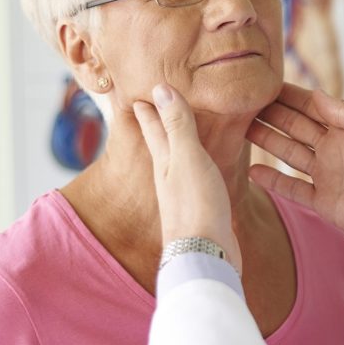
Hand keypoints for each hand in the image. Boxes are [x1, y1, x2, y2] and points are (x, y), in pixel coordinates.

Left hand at [134, 85, 242, 274]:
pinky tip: (205, 167)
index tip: (137, 91)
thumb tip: (161, 89)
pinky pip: (198, 176)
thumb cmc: (196, 206)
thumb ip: (178, 125)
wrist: (206, 255)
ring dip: (177, 143)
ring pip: (178, 160)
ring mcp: (186, 194)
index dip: (146, 108)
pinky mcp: (203, 208)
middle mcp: (171, 176)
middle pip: (161, 143)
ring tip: (180, 129)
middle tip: (150, 104)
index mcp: (165, 162)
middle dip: (156, 123)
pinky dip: (199, 163)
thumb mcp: (187, 158)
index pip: (152, 127)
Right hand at [247, 83, 343, 250]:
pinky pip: (292, 189)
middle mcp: (333, 148)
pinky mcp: (325, 203)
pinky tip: (250, 170)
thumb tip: (315, 94)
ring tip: (236, 129)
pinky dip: (272, 180)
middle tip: (238, 101)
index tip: (259, 82)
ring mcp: (327, 175)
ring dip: (264, 141)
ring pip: (287, 154)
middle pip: (293, 126)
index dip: (285, 94)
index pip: (309, 105)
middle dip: (268, 113)